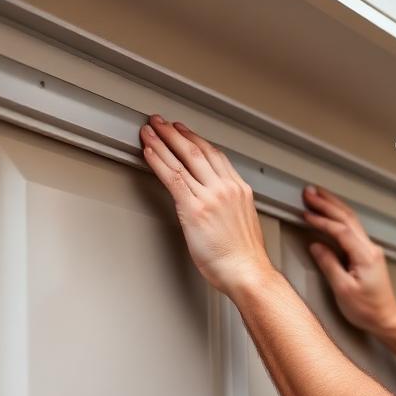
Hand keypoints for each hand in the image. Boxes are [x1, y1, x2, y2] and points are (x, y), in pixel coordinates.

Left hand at [139, 115, 273, 294]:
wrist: (247, 273)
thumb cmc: (244, 258)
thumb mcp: (243, 223)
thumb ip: (230, 208)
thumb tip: (215, 207)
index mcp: (240, 190)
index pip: (215, 155)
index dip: (196, 139)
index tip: (183, 132)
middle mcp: (226, 188)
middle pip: (197, 150)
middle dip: (175, 133)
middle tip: (161, 122)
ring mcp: (211, 196)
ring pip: (183, 158)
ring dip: (162, 140)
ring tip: (149, 130)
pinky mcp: (194, 209)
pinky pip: (172, 177)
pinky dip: (158, 161)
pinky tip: (148, 152)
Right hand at [302, 186, 395, 334]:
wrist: (385, 319)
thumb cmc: (368, 309)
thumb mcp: (343, 289)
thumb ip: (329, 264)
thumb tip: (316, 247)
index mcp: (365, 255)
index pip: (340, 230)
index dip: (322, 220)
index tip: (306, 214)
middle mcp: (370, 249)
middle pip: (347, 218)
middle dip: (327, 203)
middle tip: (310, 193)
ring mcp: (370, 250)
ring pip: (351, 221)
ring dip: (334, 207)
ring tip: (318, 197)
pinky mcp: (368, 255)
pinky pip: (353, 229)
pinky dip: (339, 218)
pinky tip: (331, 215)